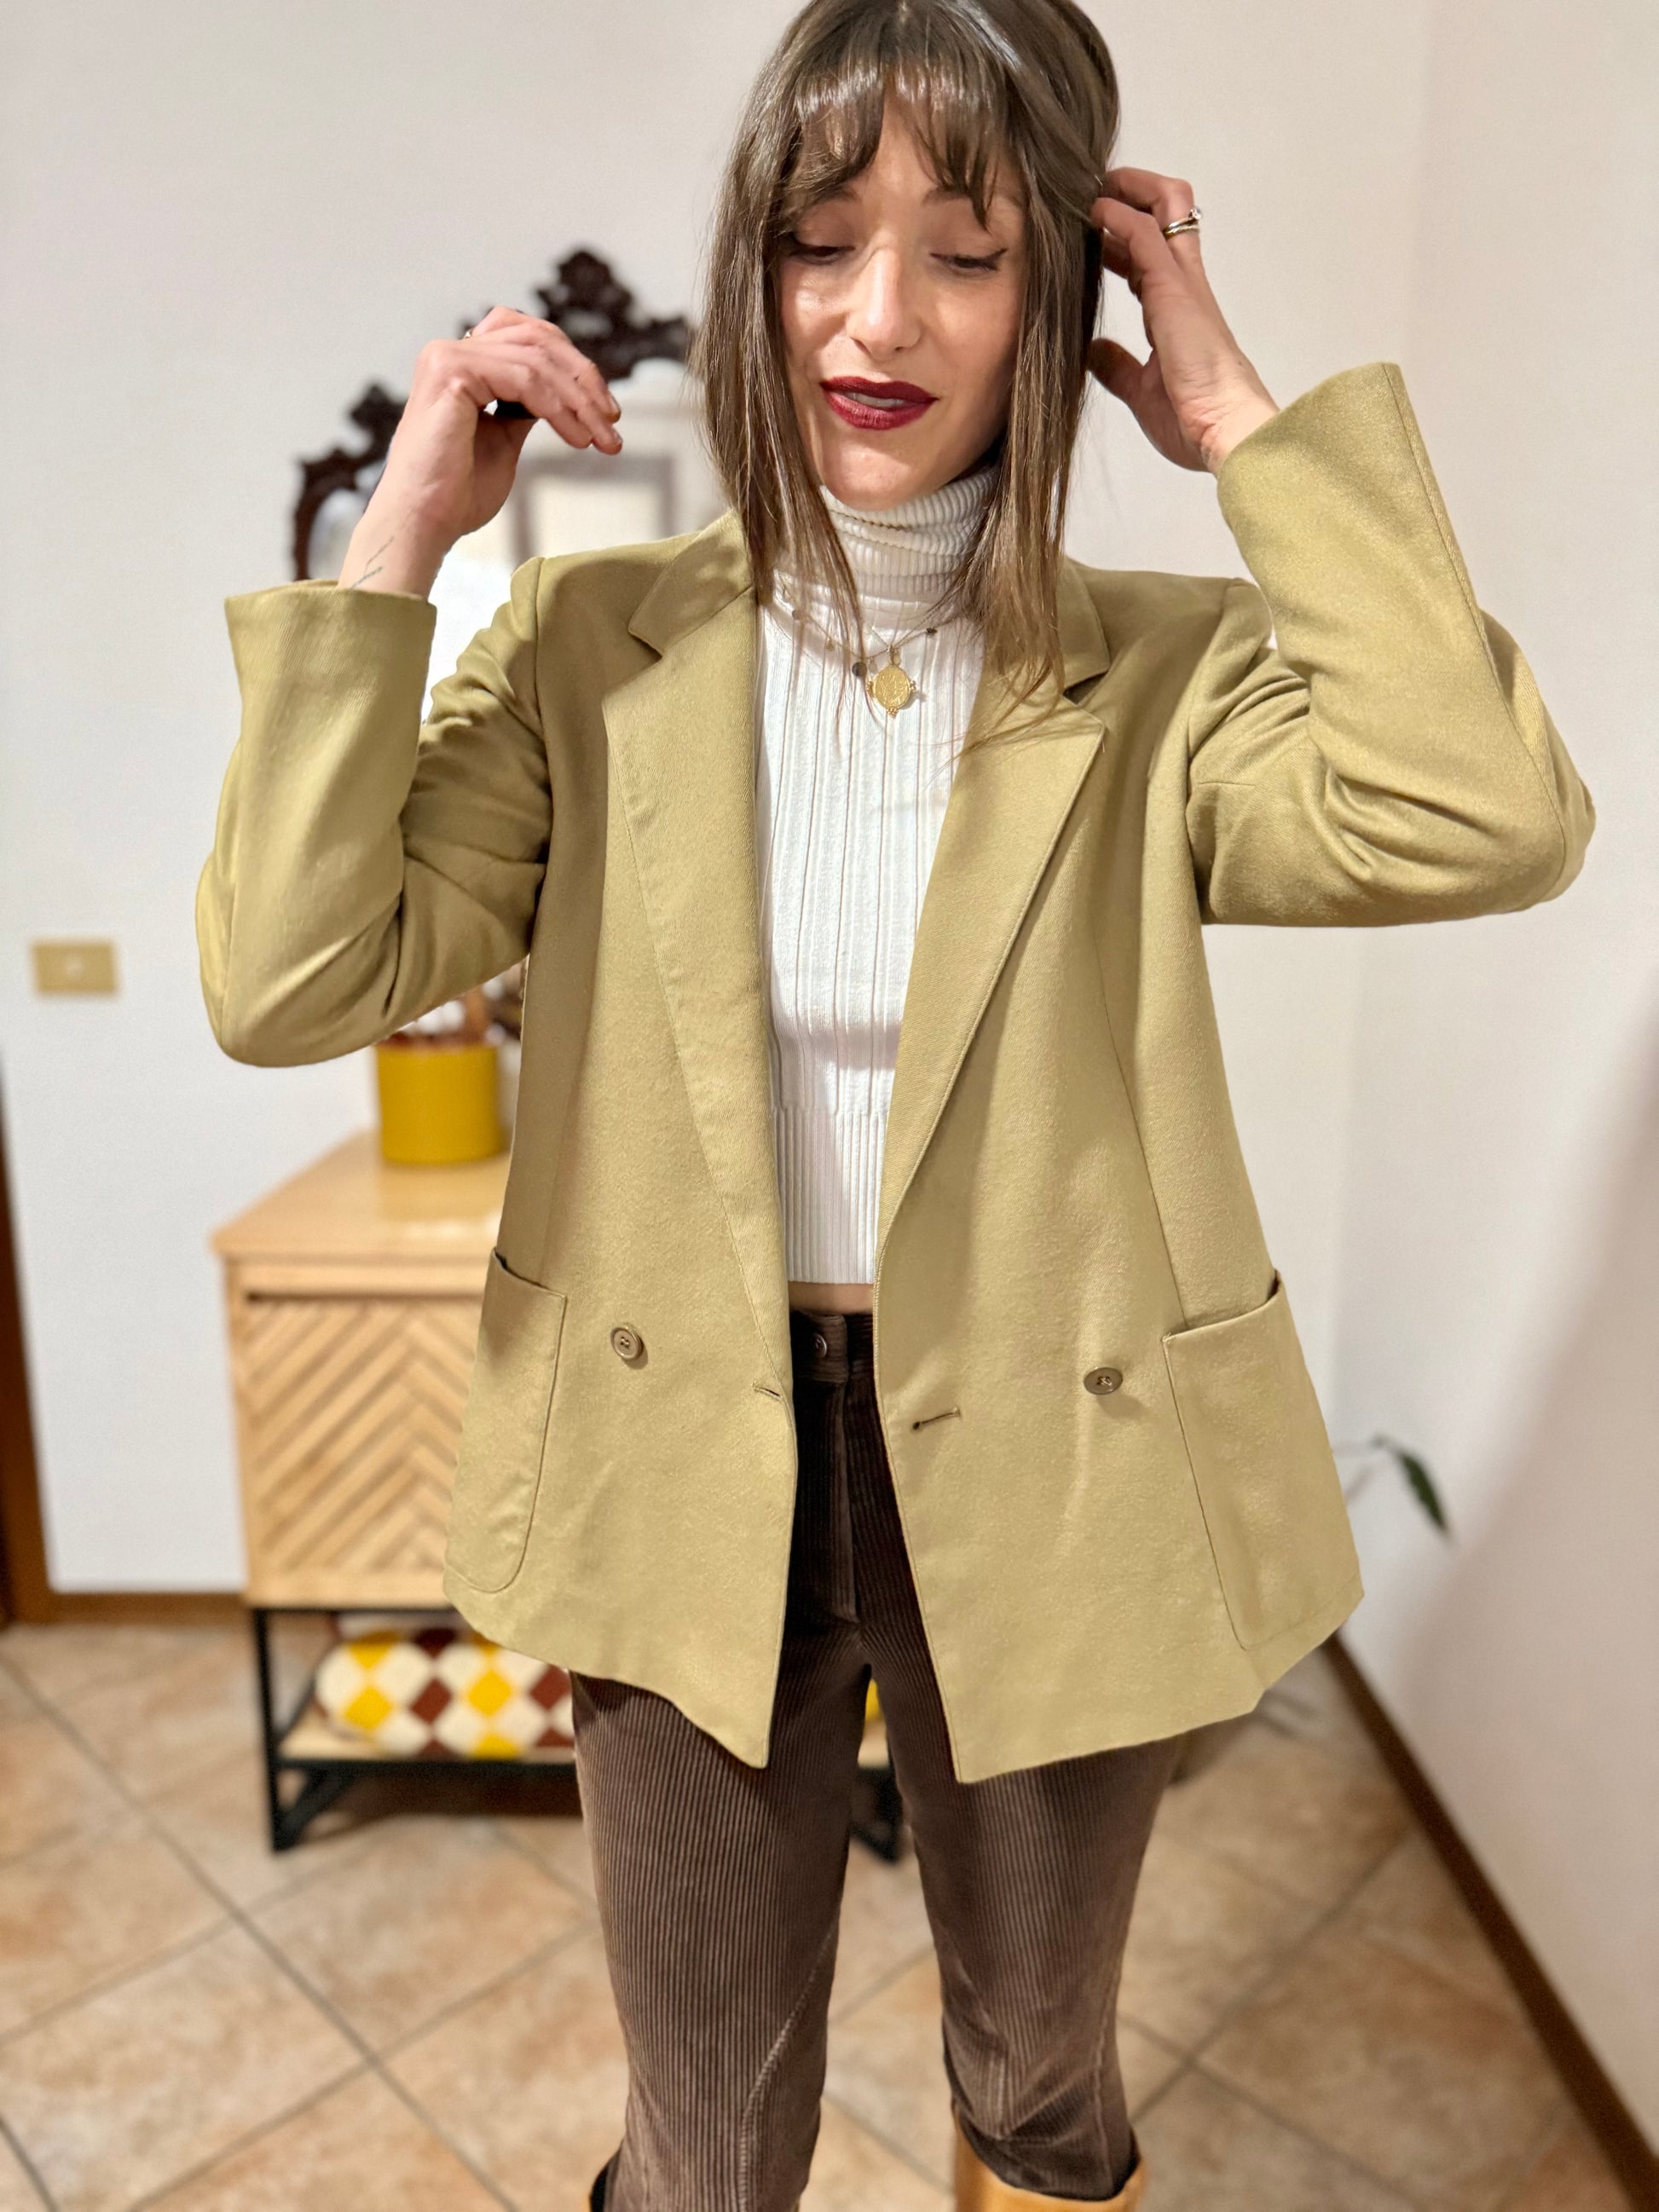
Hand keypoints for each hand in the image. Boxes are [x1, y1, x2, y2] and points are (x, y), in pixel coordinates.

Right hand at [337, 305, 622, 595]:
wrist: (422, 524)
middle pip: (538, 339)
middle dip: (584, 379)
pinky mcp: (451, 372)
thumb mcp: (504, 440)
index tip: (605, 412)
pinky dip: (559, 408)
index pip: (529, 339)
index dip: (573, 368)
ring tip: (603, 438)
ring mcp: (448, 356)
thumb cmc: (456, 494)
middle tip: (613, 420)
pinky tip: (578, 438)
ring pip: (537, 358)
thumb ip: (526, 408)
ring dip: (579, 400)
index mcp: (462, 363)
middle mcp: (451, 351)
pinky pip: (524, 378)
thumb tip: (563, 395)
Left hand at [1087, 169, 1277, 473]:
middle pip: (1167, 213)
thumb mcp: (1142, 390)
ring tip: (1090, 187)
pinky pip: (1144, 235)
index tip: (1093, 229)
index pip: (1153, 253)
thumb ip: (1120, 367)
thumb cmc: (1196, 420)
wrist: (1226, 434)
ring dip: (1125, 190)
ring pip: (1163, 208)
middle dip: (1131, 192)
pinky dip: (1118, 217)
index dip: (1123, 234)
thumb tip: (1096, 352)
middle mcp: (1184, 287)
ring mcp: (1181, 284)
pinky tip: (1094, 211)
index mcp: (1179, 311)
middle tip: (1092, 191)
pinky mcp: (1173, 290)